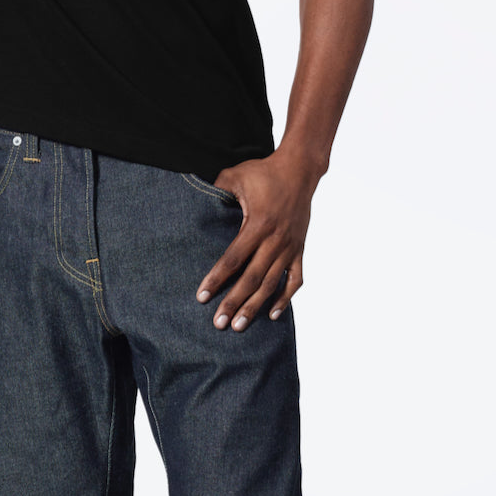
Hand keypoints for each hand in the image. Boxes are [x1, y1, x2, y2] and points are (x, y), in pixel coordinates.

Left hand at [195, 149, 319, 330]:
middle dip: (234, 302)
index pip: (233, 258)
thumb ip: (216, 190)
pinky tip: (272, 314)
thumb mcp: (235, 176)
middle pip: (252, 278)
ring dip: (256, 306)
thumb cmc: (264, 172)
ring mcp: (289, 247)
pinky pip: (294, 279)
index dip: (217, 279)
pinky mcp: (299, 249)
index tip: (202, 296)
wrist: (299, 170)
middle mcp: (275, 240)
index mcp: (258, 224)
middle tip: (219, 323)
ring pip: (272, 284)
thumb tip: (196, 202)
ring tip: (240, 325)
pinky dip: (285, 298)